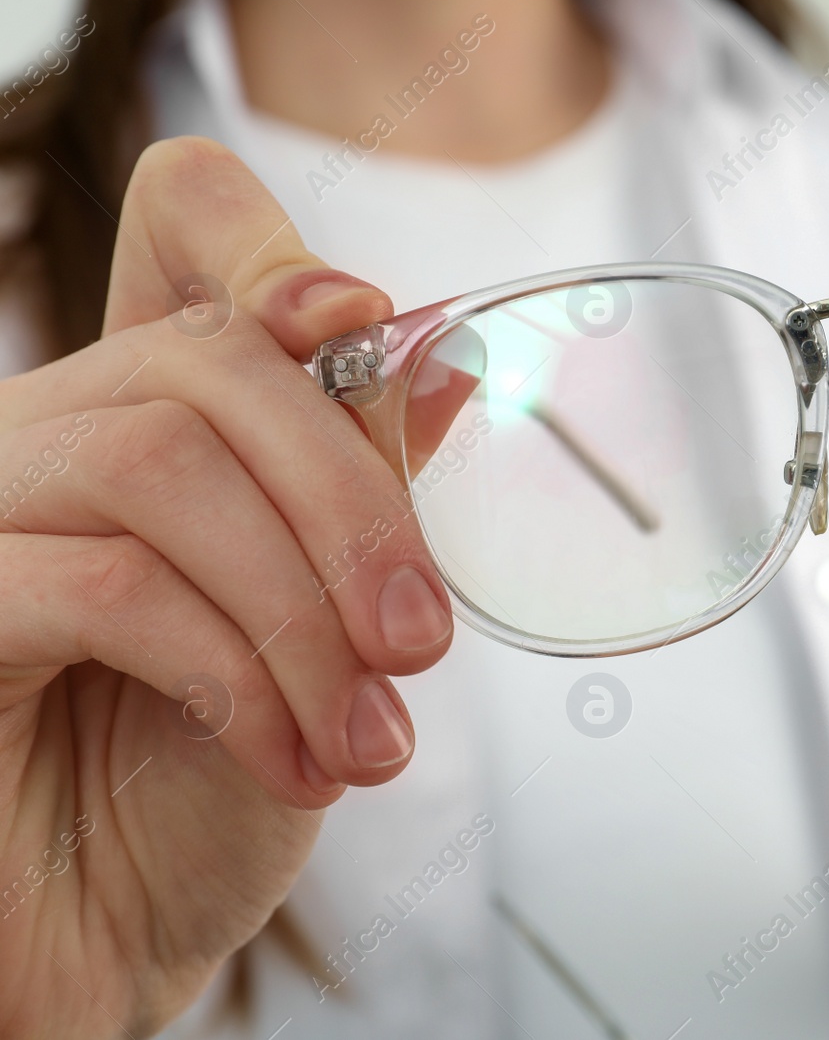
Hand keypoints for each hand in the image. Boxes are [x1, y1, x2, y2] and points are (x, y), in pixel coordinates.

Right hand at [0, 137, 454, 1036]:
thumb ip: (359, 491)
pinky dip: (236, 675)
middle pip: (204, 359)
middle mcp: (50, 434)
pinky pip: (108, 585)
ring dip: (302, 613)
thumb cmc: (212, 785)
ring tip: (369, 736)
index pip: (175, 230)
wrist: (112, 939)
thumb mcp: (327, 626)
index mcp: (151, 412)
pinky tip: (294, 759)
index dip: (264, 242)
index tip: (364, 317)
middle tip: (422, 639)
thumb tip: (437, 362)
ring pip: (161, 465)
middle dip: (350, 502)